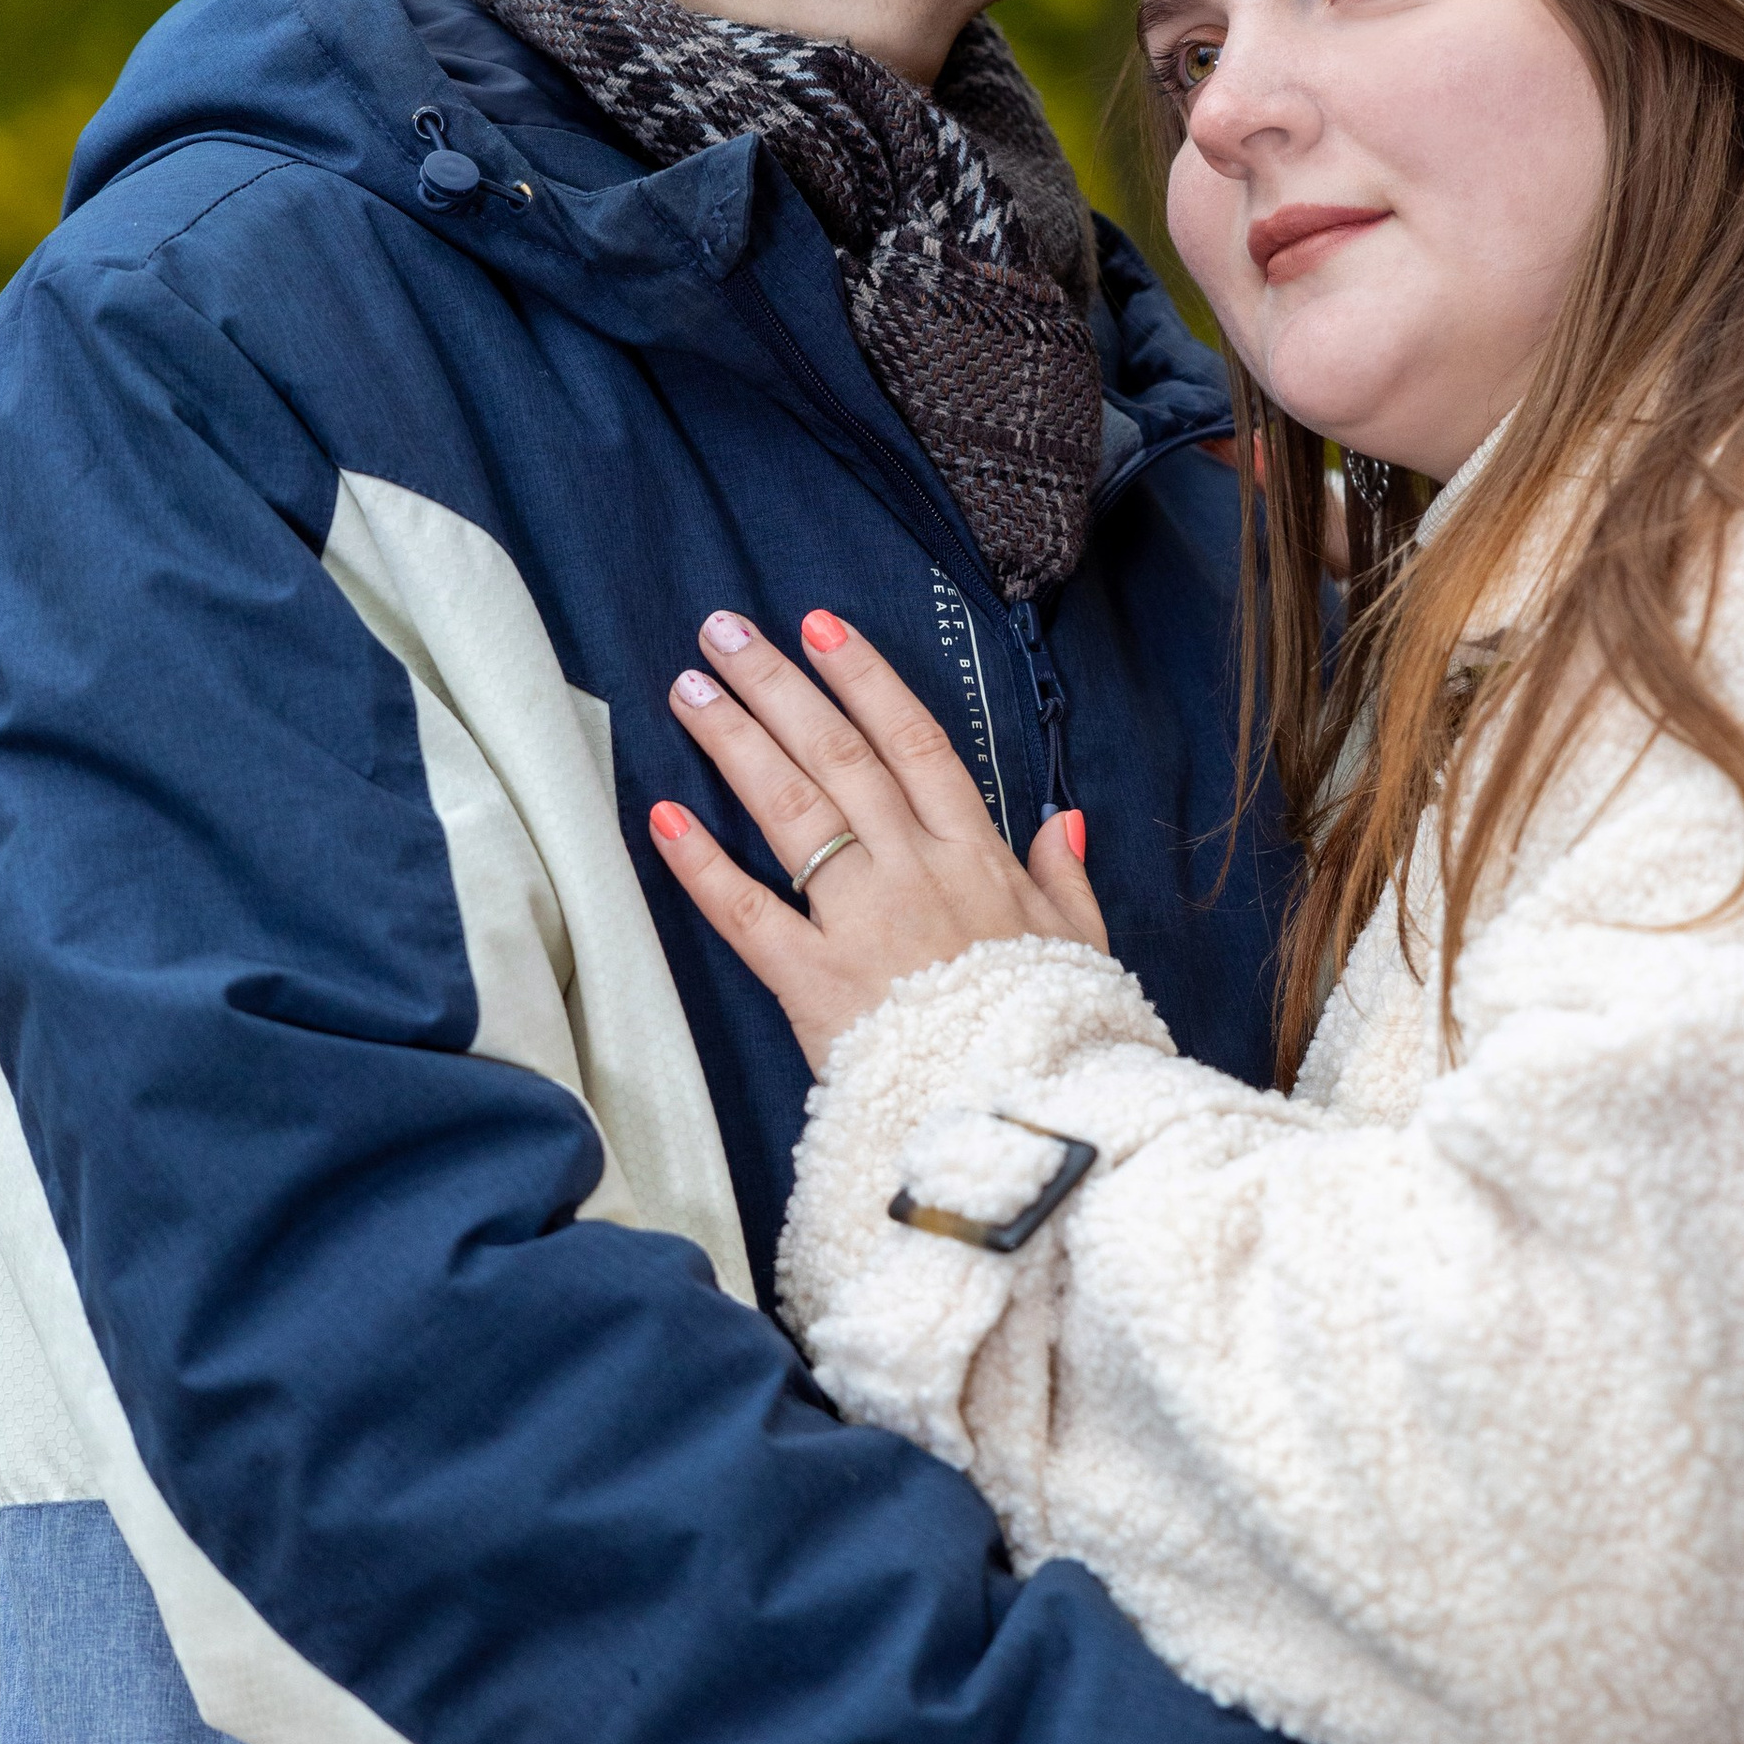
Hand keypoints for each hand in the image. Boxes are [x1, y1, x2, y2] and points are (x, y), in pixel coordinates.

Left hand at [649, 608, 1104, 1066]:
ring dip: (736, 743)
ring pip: (793, 811)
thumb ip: (1062, 878)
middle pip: (839, 756)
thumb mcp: (1079, 947)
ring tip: (689, 689)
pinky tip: (663, 817)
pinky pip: (749, 914)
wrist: (1024, 1114)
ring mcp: (862, 922)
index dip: (863, 679)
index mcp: (975, 857)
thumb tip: (1061, 821)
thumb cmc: (1050, 1031)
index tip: (821, 628)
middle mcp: (914, 871)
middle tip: (725, 631)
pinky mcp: (815, 983)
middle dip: (778, 685)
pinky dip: (703, 865)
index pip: (913, 743)